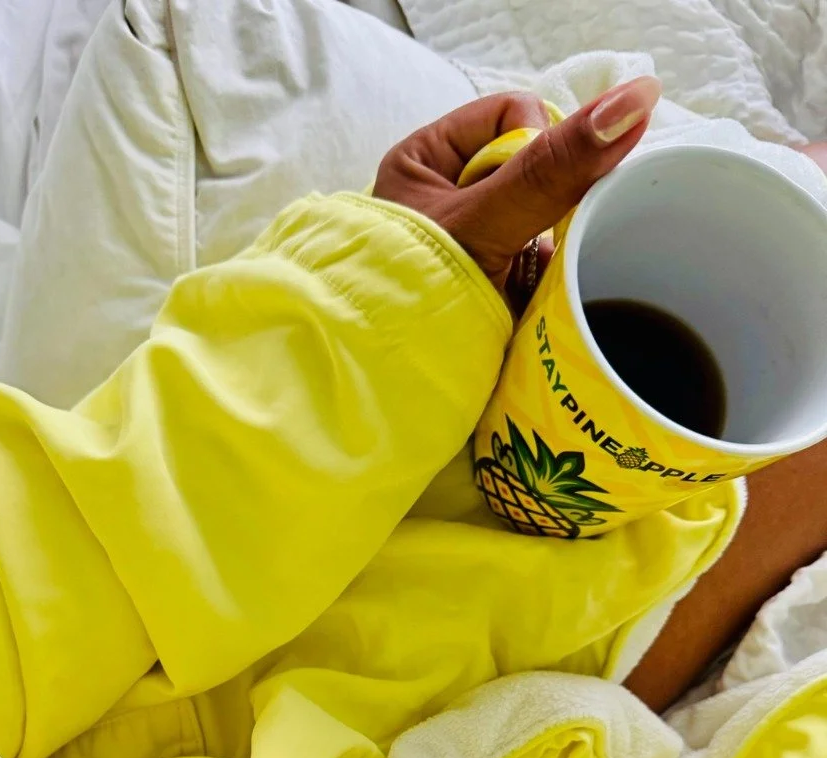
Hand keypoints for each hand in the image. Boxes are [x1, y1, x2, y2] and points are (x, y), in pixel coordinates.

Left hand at [373, 77, 661, 302]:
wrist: (390, 390)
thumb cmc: (412, 298)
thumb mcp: (482, 224)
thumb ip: (551, 169)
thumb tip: (636, 97)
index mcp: (425, 162)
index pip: (510, 115)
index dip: (540, 143)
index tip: (541, 191)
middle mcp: (450, 198)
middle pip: (536, 169)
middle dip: (554, 200)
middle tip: (546, 235)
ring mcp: (476, 245)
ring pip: (546, 218)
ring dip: (554, 244)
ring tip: (540, 277)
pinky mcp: (496, 288)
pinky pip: (545, 265)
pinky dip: (553, 280)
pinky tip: (547, 299)